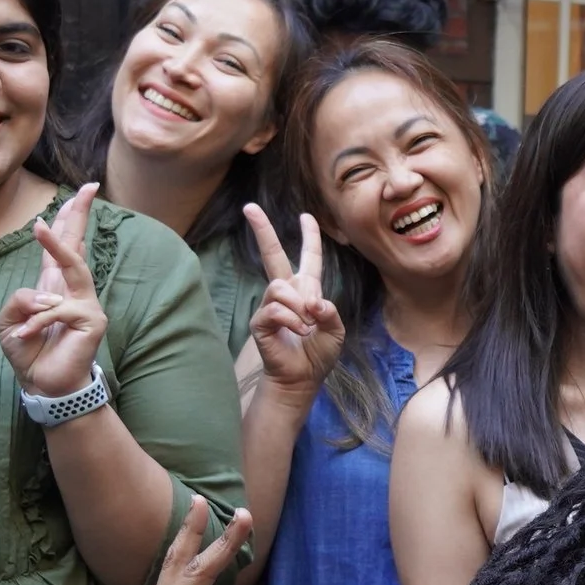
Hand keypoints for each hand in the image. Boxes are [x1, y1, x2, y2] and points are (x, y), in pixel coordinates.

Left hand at [0, 183, 109, 399]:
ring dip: (56, 245)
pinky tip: (25, 334)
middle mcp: (74, 289)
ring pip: (74, 267)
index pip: (64, 244)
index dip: (71, 217)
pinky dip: (36, 322)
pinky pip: (57, 311)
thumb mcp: (9, 321)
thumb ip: (19, 300)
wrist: (44, 385)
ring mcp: (87, 304)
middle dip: (82, 214)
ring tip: (39, 226)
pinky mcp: (91, 321)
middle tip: (90, 187)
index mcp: (54, 285)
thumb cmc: (28, 351)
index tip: (82, 190)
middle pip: (78, 244)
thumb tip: (43, 296)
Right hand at [246, 205, 344, 396]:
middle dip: (262, 230)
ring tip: (307, 326)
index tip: (306, 216)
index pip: (309, 258)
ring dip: (299, 307)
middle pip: (272, 255)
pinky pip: (275, 308)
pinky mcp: (260, 320)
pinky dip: (292, 320)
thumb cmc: (318, 353)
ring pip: (280, 286)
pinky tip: (299, 332)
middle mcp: (286, 292)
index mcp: (307, 290)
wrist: (303, 377)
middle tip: (249, 207)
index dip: (310, 237)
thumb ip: (330, 312)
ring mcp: (271, 304)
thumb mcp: (336, 330)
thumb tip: (313, 302)